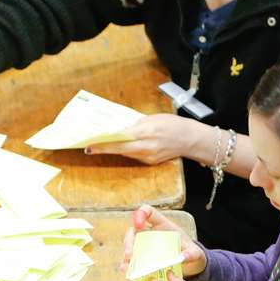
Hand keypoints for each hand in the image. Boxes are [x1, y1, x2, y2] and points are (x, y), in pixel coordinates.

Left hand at [87, 114, 213, 165]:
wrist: (191, 139)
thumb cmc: (173, 124)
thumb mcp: (154, 118)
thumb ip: (136, 124)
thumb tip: (118, 128)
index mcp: (148, 131)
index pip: (122, 137)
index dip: (106, 141)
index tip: (91, 143)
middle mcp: (148, 146)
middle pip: (120, 149)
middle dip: (104, 148)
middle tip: (88, 148)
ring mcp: (149, 156)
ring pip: (126, 153)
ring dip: (113, 149)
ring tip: (100, 145)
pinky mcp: (151, 162)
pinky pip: (133, 156)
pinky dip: (126, 151)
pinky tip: (119, 147)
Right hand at [122, 204, 206, 276]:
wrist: (190, 266)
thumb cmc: (191, 254)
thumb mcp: (195, 253)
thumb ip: (191, 254)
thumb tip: (183, 258)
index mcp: (163, 225)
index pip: (148, 212)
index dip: (140, 214)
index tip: (138, 223)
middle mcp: (150, 234)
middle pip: (133, 231)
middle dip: (129, 241)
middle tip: (130, 254)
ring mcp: (145, 246)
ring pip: (130, 246)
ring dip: (126, 254)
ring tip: (127, 265)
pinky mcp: (143, 259)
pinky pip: (131, 260)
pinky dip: (127, 265)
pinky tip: (126, 270)